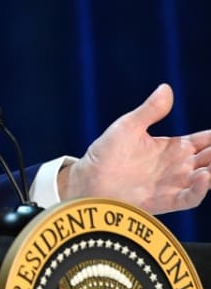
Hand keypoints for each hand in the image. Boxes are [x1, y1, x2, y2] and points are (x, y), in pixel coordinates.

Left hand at [58, 83, 210, 213]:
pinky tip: (205, 176)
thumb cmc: (106, 152)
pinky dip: (200, 189)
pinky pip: (190, 197)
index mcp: (172, 147)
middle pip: (210, 159)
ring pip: (206, 179)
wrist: (89, 178)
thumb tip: (166, 88)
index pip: (204, 141)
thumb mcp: (129, 126)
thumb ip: (150, 110)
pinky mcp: (166, 200)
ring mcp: (173, 184)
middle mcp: (178, 166)